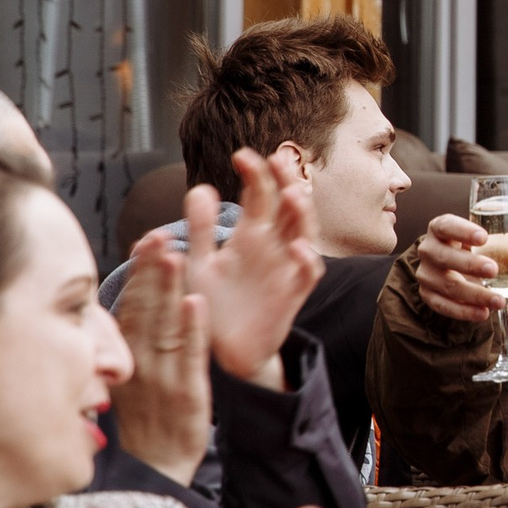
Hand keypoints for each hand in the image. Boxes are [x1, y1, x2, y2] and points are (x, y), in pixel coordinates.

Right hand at [109, 229, 209, 484]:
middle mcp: (139, 365)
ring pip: (167, 326)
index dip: (139, 275)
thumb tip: (108, 313)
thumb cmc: (140, 422)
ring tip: (175, 255)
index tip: (145, 241)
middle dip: (152, 272)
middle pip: (146, 310)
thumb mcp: (120, 382)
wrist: (155, 471)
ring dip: (170, 290)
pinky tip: (195, 301)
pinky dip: (193, 329)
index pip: (131, 308)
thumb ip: (115, 348)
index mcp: (123, 360)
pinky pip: (190, 357)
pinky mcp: (188, 395)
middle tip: (158, 235)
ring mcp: (163, 379)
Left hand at [186, 149, 323, 389]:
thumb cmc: (214, 306)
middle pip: (287, 203)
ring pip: (304, 230)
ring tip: (291, 194)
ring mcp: (286, 266)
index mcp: (249, 234)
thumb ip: (199, 229)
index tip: (240, 155)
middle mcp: (272, 245)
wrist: (225, 352)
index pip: (259, 193)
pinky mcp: (293, 293)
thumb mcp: (199, 264)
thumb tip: (200, 187)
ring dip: (301, 212)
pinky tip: (296, 247)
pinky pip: (308, 272)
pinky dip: (306, 258)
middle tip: (277, 158)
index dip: (255, 172)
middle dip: (286, 179)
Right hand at [414, 216, 507, 322]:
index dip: (463, 230)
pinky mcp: (428, 295)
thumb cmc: (474, 251)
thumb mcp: (489, 245)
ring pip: (447, 285)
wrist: (451, 268)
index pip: (447, 225)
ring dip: (474, 294)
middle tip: (494, 270)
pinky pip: (443, 306)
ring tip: (497, 301)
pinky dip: (464, 311)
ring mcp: (426, 274)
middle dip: (470, 265)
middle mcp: (429, 249)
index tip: (484, 237)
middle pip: (444, 256)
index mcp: (442, 228)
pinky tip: (483, 314)